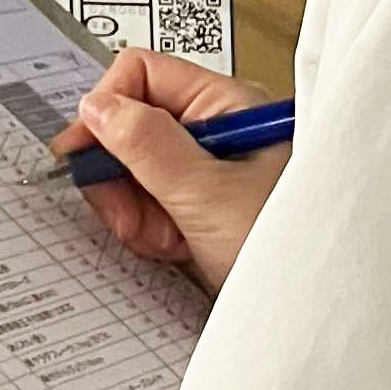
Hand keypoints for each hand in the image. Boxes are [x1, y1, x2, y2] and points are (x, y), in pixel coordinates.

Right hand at [50, 49, 287, 295]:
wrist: (308, 314)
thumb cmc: (284, 248)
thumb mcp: (208, 193)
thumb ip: (148, 145)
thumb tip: (97, 106)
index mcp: (226, 105)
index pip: (144, 75)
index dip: (106, 108)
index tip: (82, 152)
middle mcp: (214, 130)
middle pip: (130, 127)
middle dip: (121, 176)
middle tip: (131, 216)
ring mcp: (204, 173)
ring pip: (132, 173)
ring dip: (136, 211)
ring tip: (167, 240)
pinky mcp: (197, 212)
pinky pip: (147, 208)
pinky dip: (149, 232)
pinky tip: (174, 252)